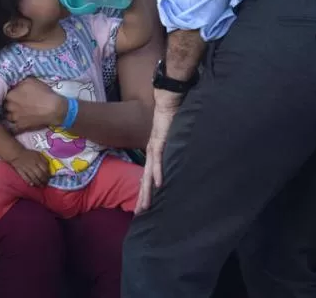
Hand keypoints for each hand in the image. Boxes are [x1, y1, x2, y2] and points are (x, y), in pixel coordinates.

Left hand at [4, 78, 65, 132]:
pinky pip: (13, 128)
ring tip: (18, 112)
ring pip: (8, 116)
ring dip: (12, 114)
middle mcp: (10, 107)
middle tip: (17, 103)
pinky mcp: (20, 127)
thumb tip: (15, 86)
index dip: (11, 94)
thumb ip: (19, 83)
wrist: (53, 109)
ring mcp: (14, 118)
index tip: (16, 95)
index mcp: (11, 95)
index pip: (5, 94)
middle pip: (5, 105)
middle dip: (10, 104)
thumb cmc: (43, 93)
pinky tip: (19, 122)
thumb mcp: (30, 80)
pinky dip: (14, 125)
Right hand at [10, 150, 50, 186]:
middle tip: (46, 183)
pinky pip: (25, 178)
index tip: (49, 178)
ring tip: (41, 186)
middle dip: (44, 180)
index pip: (45, 169)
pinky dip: (29, 182)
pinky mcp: (20, 171)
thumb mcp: (38, 154)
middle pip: (40, 174)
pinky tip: (32, 185)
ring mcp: (26, 169)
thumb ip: (44, 160)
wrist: (17, 154)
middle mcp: (32, 165)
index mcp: (37, 160)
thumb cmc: (29, 154)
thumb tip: (49, 168)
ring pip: (33, 178)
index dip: (48, 174)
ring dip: (38, 183)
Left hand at [136, 89, 181, 213]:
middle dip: (142, 197)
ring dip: (146, 191)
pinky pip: (159, 159)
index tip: (142, 206)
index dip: (144, 191)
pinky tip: (157, 184)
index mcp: (154, 154)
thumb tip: (176, 162)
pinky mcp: (160, 141)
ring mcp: (154, 147)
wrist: (168, 101)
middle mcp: (151, 153)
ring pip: (148, 173)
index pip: (147, 176)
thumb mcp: (171, 139)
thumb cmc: (171, 119)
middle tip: (139, 214)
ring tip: (145, 206)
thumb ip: (172, 150)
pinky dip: (157, 172)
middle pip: (144, 179)